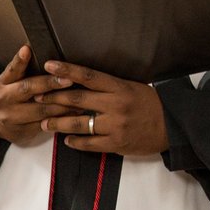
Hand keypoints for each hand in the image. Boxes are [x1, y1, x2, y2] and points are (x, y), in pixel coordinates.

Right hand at [0, 45, 76, 143]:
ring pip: (40, 109)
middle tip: (69, 79)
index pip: (12, 69)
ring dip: (62, 103)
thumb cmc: (13, 95)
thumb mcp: (12, 80)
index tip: (27, 50)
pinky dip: (62, 118)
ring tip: (80, 95)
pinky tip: (76, 111)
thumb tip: (33, 46)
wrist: (0, 123)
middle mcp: (4, 99)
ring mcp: (11, 117)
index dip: (20, 60)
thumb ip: (22, 66)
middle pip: (28, 88)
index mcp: (3, 82)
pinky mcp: (21, 131)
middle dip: (50, 83)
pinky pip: (45, 124)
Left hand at [35, 60, 168, 155]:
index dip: (67, 70)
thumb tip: (85, 84)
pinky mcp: (116, 143)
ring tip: (45, 122)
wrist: (173, 126)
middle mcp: (115, 104)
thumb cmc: (153, 104)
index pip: (88, 76)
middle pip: (77, 99)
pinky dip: (75, 142)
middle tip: (37, 95)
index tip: (50, 65)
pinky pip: (89, 143)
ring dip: (58, 123)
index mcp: (120, 87)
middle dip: (54, 97)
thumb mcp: (134, 87)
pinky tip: (66, 140)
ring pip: (78, 124)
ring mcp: (115, 125)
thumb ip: (111, 87)